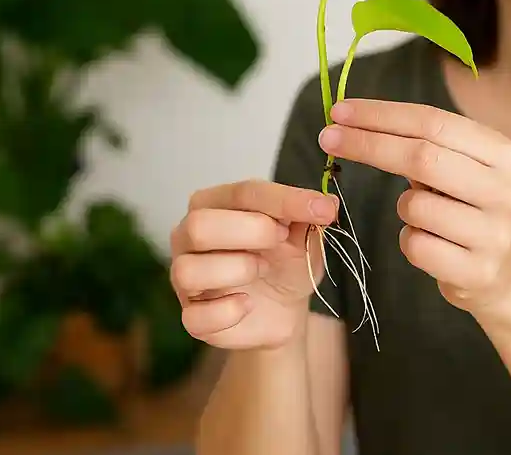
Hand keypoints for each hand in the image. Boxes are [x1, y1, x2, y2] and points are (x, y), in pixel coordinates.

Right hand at [169, 180, 338, 349]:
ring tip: (262, 270)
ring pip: (189, 271)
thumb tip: (327, 204)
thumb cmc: (285, 260)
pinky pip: (197, 317)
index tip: (321, 210)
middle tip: (280, 240)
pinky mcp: (191, 317)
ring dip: (238, 269)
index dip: (284, 200)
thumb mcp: (302, 234)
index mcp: (214, 203)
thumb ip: (308, 215)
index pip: (242, 192)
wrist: (285, 308)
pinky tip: (248, 304)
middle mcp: (188, 236)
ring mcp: (184, 278)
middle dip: (250, 231)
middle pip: (199, 225)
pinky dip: (230, 311)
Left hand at [319, 99, 510, 315]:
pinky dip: (409, 241)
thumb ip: (423, 144)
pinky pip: (415, 246)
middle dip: (368, 144)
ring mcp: (495, 234)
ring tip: (424, 216)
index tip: (339, 112)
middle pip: (421, 156)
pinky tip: (432, 244)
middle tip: (327, 137)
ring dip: (402, 207)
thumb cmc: (471, 209)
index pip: (433, 122)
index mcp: (503, 153)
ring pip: (414, 206)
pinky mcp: (478, 272)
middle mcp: (505, 190)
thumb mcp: (463, 169)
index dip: (381, 115)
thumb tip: (351, 122)